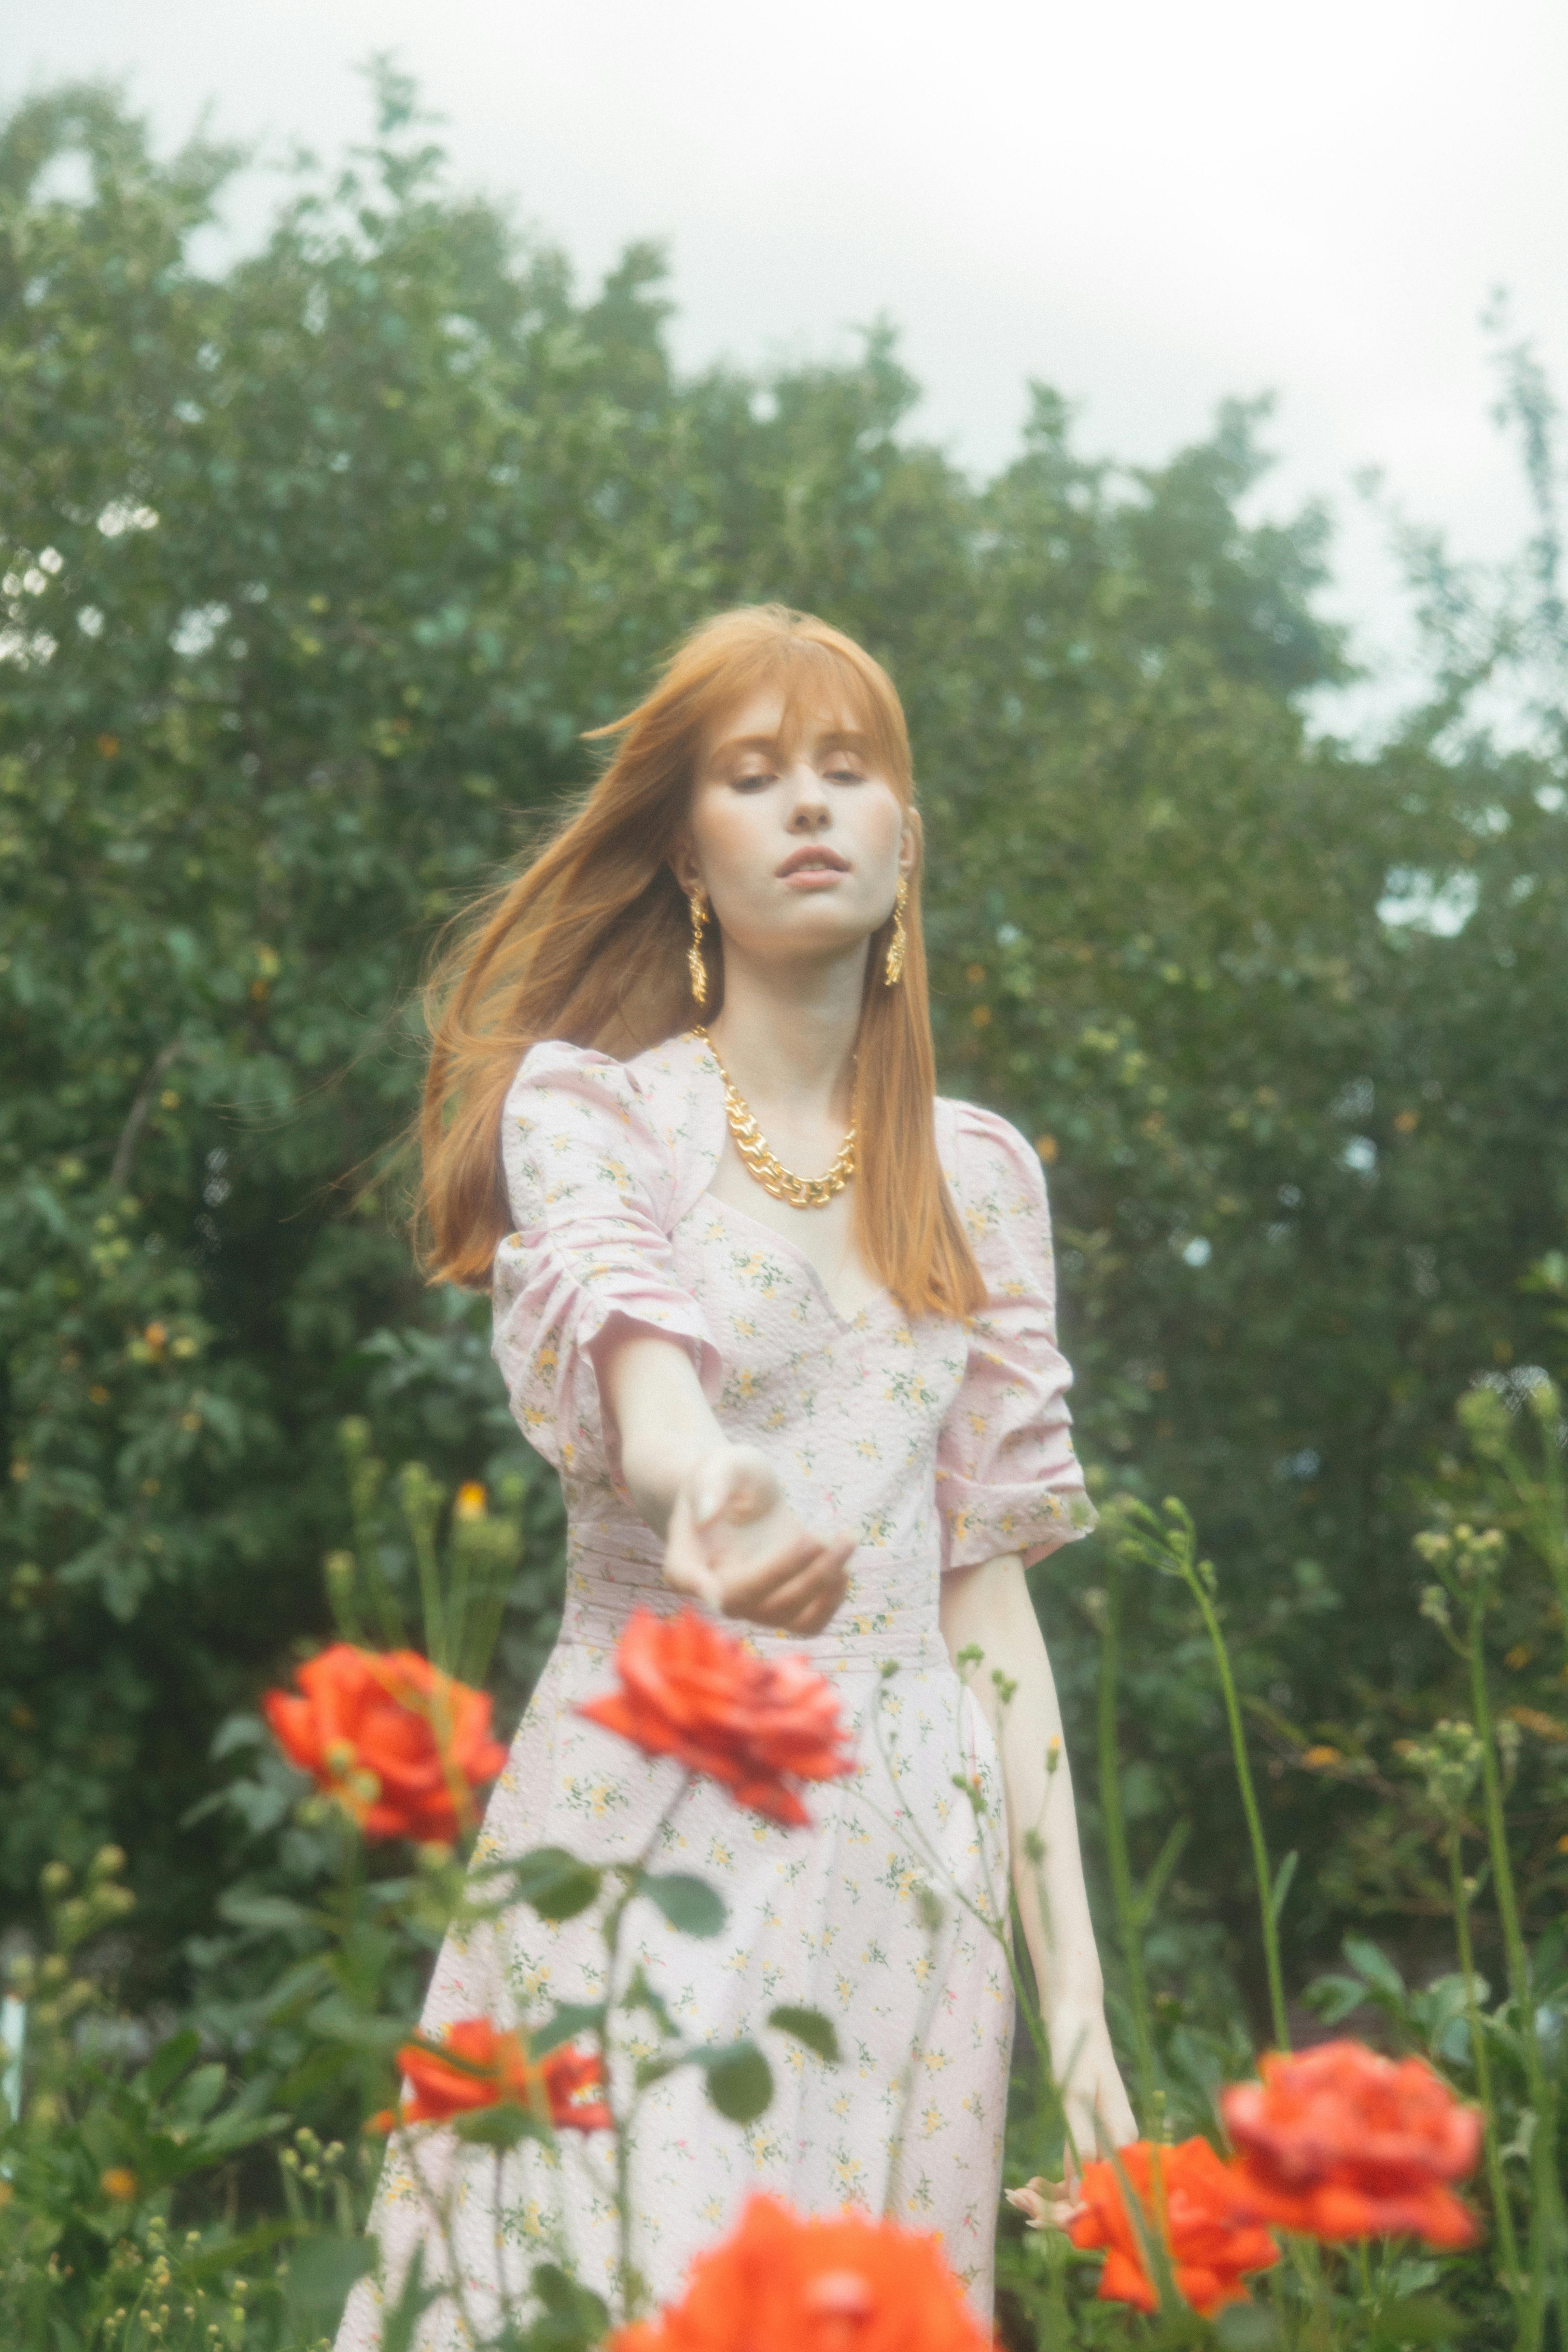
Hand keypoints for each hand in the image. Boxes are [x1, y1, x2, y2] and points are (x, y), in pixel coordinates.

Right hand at [663, 1442, 851, 1636]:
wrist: (745, 1497)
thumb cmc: (728, 1477)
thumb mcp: (720, 1464)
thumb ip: (711, 1483)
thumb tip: (706, 1515)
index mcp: (687, 1553)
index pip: (682, 1577)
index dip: (697, 1587)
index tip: (716, 1592)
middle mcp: (715, 1590)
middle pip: (746, 1598)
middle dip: (788, 1569)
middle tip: (820, 1534)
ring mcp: (750, 1605)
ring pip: (784, 1613)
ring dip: (820, 1581)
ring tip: (846, 1539)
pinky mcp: (781, 1608)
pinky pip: (808, 1624)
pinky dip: (830, 1603)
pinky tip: (843, 1568)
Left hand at [1009, 2002, 1136, 2226]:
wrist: (1074, 2013)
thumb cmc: (1076, 2049)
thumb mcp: (1073, 2096)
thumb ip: (1079, 2145)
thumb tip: (1081, 2196)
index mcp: (1123, 2140)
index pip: (1105, 2197)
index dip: (1074, 2217)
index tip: (1036, 2216)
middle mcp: (1119, 2147)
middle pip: (1093, 2198)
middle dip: (1057, 2210)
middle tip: (1017, 2201)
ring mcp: (1106, 2142)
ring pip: (1082, 2188)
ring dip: (1051, 2199)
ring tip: (1015, 2194)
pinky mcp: (1092, 2136)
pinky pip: (1077, 2172)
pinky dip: (1055, 2183)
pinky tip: (1030, 2182)